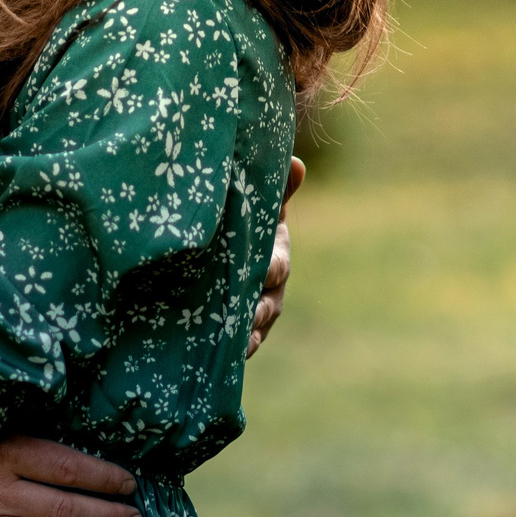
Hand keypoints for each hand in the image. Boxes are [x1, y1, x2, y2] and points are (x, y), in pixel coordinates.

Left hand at [246, 156, 302, 357]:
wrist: (219, 254)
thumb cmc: (244, 225)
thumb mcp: (260, 208)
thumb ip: (277, 189)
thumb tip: (296, 163)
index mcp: (276, 259)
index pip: (277, 266)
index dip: (270, 268)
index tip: (263, 270)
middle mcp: (270, 291)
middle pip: (267, 303)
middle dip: (256, 307)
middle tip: (244, 310)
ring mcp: (255, 315)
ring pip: (254, 328)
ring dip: (245, 333)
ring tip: (234, 338)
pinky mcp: (238, 333)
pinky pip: (241, 346)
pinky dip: (236, 350)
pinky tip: (228, 353)